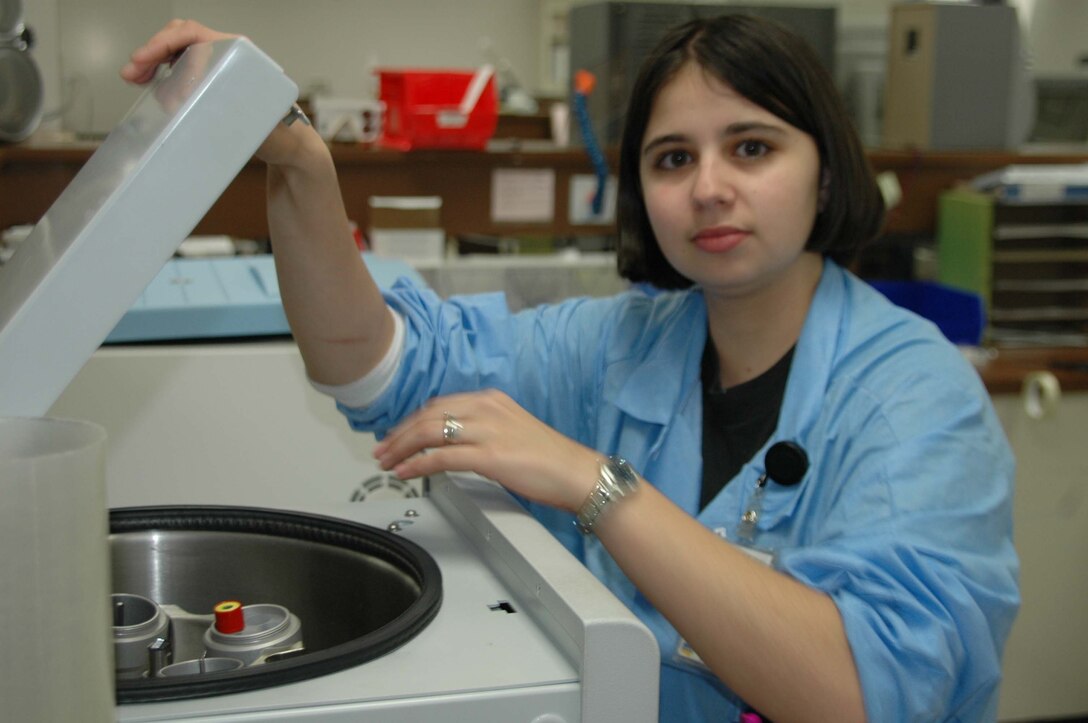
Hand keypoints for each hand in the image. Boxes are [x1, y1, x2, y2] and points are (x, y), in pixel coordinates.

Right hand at [120, 19, 316, 167]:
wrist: (291, 148)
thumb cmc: (279, 135)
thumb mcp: (255, 124)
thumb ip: (226, 111)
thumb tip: (191, 100)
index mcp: (241, 57)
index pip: (195, 35)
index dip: (165, 43)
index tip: (144, 60)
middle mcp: (230, 56)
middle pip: (181, 38)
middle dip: (152, 52)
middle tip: (131, 74)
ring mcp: (220, 68)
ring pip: (178, 52)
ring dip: (153, 62)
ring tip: (135, 79)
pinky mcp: (212, 83)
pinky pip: (183, 68)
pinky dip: (163, 73)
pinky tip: (150, 84)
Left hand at [373, 390, 599, 512]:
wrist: (575, 472)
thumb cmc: (548, 459)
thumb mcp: (509, 431)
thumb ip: (480, 430)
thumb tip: (450, 444)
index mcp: (490, 400)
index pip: (438, 405)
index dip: (411, 422)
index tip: (396, 436)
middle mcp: (486, 408)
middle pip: (428, 415)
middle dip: (399, 435)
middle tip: (382, 451)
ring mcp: (487, 430)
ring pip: (429, 432)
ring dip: (401, 448)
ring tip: (387, 463)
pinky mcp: (489, 455)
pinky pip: (442, 457)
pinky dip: (418, 465)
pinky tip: (406, 472)